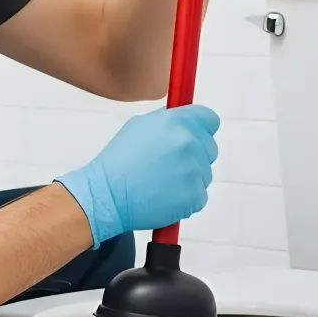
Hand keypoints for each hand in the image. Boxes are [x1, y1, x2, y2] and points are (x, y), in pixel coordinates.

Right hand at [56, 104, 220, 245]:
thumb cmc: (119, 162)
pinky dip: (186, 200)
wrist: (107, 195)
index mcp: (176, 122)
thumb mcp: (139, 126)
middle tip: (169, 166)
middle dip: (195, 156)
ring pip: (204, 174)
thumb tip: (184, 117)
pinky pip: (200, 196)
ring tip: (161, 183)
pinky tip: (165, 197)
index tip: (195, 136)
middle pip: (210, 148)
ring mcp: (194, 170)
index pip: (209, 119)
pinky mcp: (195, 195)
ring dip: (189, 179)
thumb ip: (167, 119)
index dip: (203, 128)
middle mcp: (188, 142)